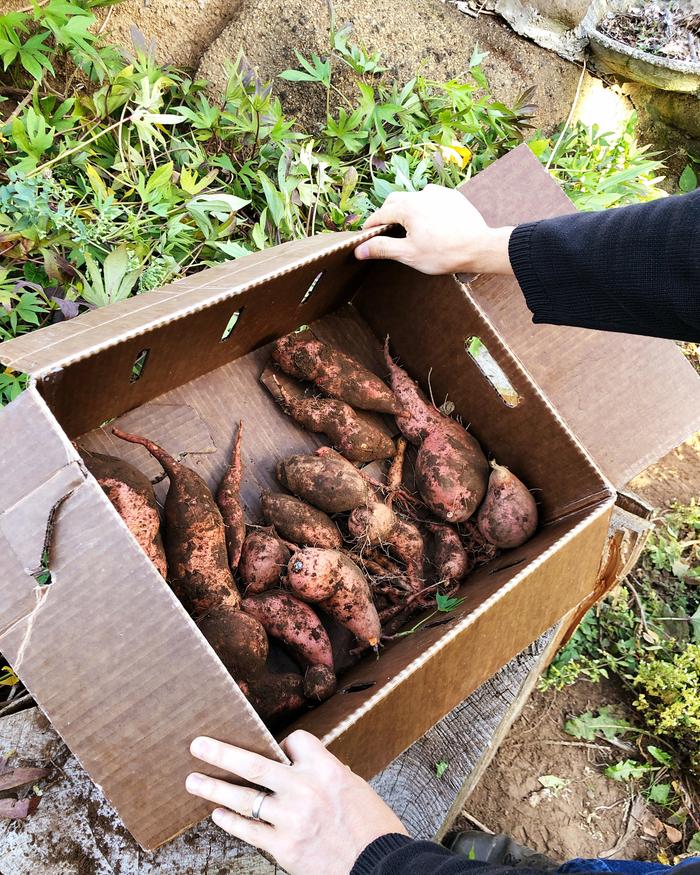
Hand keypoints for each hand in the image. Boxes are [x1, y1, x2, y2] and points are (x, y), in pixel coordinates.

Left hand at [186, 730, 408, 874]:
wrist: (380, 866)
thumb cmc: (372, 827)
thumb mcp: (353, 788)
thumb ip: (324, 776)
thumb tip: (299, 771)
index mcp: (326, 768)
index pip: (294, 741)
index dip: (285, 743)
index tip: (279, 748)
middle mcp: (305, 789)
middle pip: (254, 765)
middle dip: (222, 753)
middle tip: (198, 745)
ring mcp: (291, 820)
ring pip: (244, 798)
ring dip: (215, 788)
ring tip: (194, 780)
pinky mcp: (284, 848)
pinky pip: (250, 830)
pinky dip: (231, 821)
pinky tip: (218, 814)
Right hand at [354, 184, 513, 275]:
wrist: (479, 247)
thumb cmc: (444, 253)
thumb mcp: (409, 254)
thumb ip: (382, 248)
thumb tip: (359, 250)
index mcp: (407, 207)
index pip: (381, 214)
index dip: (371, 225)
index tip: (366, 234)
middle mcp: (421, 194)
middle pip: (395, 200)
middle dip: (387, 213)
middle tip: (385, 230)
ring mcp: (439, 193)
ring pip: (414, 197)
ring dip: (407, 208)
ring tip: (409, 226)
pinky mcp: (453, 197)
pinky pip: (433, 197)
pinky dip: (425, 206)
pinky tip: (430, 221)